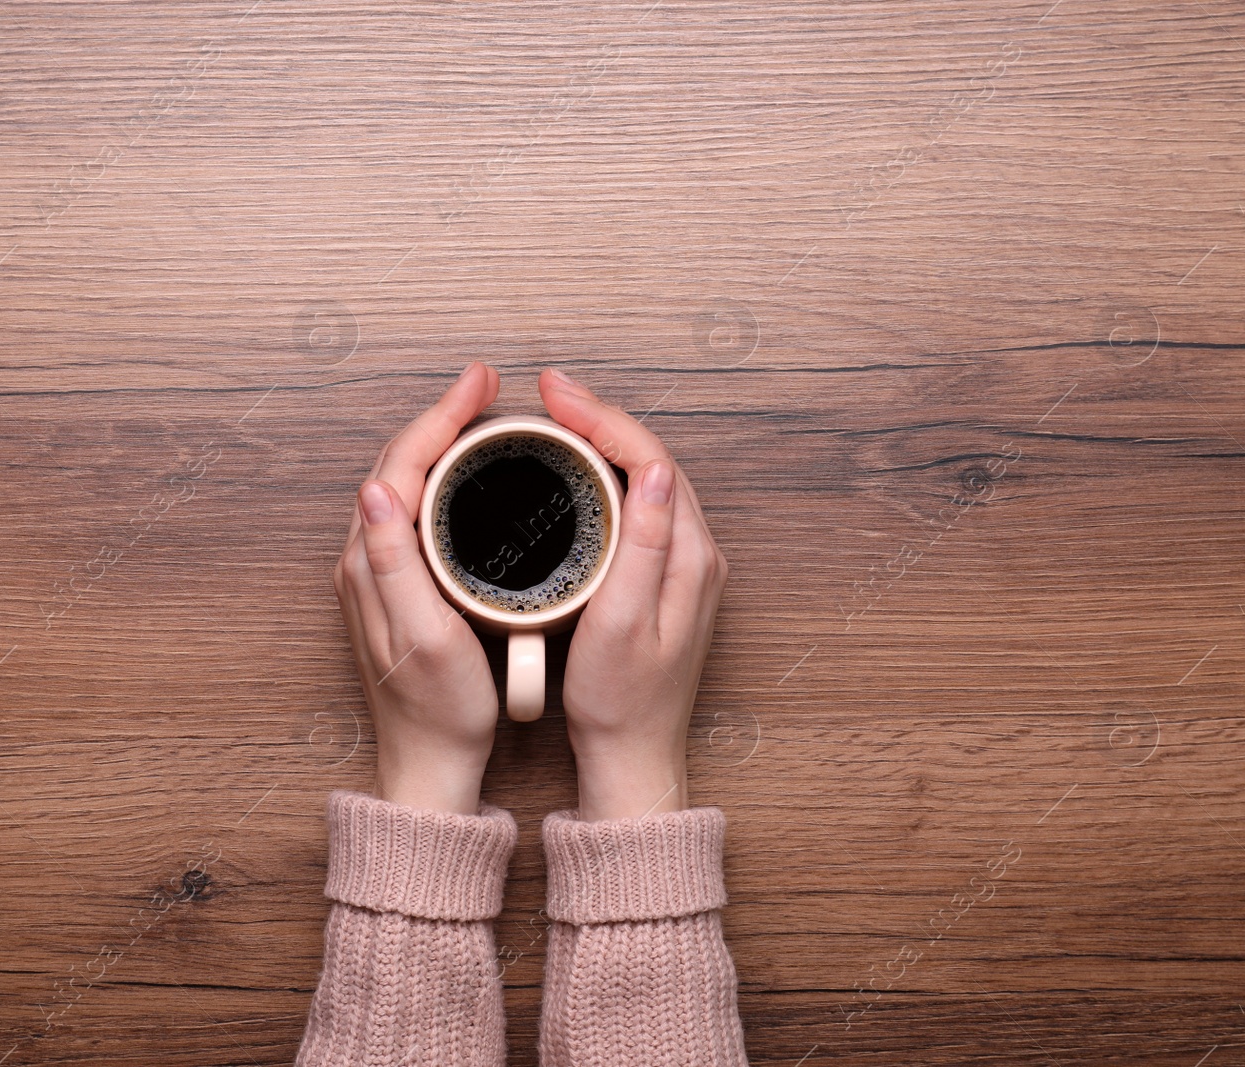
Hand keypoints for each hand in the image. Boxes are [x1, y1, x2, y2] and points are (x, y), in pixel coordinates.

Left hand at [333, 361, 502, 814]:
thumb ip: (394, 564)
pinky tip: (470, 475)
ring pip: (406, 481)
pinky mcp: (398, 583)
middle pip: (400, 462)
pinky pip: (416, 507)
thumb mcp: (423, 638)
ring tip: (481, 414)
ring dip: (440, 440)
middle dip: (441, 415)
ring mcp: (380, 570)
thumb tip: (375, 489)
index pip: (401, 464)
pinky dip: (441, 476)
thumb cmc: (437, 710)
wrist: (431, 761)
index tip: (480, 384)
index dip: (441, 416)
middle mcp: (365, 559)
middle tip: (486, 385)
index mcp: (371, 563)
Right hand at [538, 369, 729, 820]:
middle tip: (549, 393)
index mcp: (689, 558)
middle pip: (651, 459)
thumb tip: (655, 470)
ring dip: (604, 441)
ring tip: (558, 417)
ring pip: (645, 479)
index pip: (651, 460)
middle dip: (600, 417)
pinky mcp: (664, 578)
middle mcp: (696, 555)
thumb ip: (642, 546)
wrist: (632, 756)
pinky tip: (577, 471)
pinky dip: (607, 475)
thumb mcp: (623, 624)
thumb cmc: (620, 702)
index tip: (556, 395)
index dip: (603, 418)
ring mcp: (682, 566)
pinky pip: (640, 505)